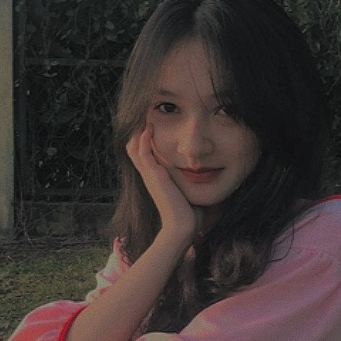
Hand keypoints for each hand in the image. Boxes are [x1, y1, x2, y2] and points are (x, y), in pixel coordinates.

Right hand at [126, 122, 204, 240]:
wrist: (182, 226)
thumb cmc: (188, 212)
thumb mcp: (188, 190)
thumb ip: (192, 180)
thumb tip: (206, 174)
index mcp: (155, 177)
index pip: (143, 153)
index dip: (143, 138)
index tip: (152, 123)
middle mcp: (148, 174)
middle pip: (134, 147)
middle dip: (137, 131)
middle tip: (145, 115)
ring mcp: (148, 174)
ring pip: (134, 147)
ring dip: (138, 131)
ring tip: (144, 117)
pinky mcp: (152, 175)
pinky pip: (142, 153)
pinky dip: (143, 139)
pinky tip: (148, 127)